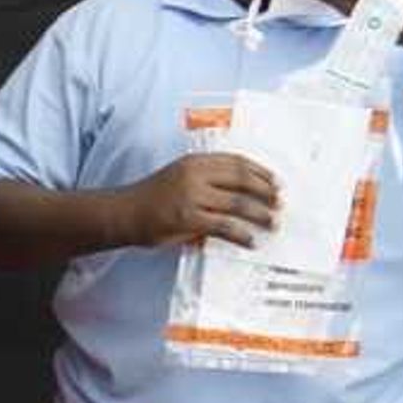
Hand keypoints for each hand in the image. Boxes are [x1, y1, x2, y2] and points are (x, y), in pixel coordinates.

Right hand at [116, 153, 280, 250]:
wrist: (123, 213)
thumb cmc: (152, 198)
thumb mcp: (179, 177)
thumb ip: (206, 180)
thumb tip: (242, 194)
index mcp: (195, 161)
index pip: (237, 162)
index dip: (260, 172)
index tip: (276, 182)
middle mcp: (195, 175)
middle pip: (242, 180)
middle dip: (266, 192)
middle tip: (280, 203)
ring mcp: (191, 196)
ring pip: (237, 204)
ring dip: (260, 214)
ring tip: (273, 223)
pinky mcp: (187, 219)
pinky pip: (224, 226)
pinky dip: (241, 235)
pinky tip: (251, 241)